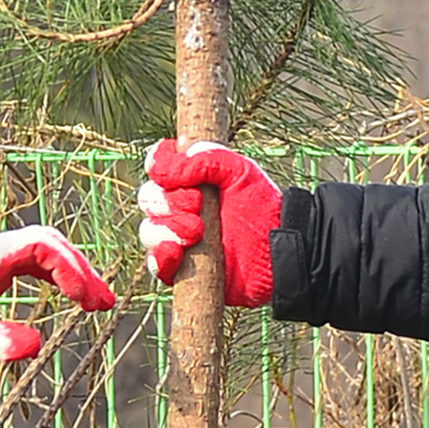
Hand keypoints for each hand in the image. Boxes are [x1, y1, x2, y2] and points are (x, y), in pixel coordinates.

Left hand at [0, 227, 116, 364]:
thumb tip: (35, 347)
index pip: (42, 246)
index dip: (71, 269)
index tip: (87, 301)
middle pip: (50, 243)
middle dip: (81, 270)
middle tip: (104, 305)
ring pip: (43, 251)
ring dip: (72, 272)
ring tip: (96, 305)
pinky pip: (32, 262)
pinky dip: (55, 277)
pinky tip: (69, 299)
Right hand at [139, 139, 282, 303]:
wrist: (280, 251)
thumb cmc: (262, 207)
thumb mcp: (241, 171)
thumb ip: (208, 157)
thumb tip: (171, 157)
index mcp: (190, 179)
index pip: (157, 165)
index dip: (160, 165)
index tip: (179, 173)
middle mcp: (179, 207)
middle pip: (148, 197)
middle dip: (168, 200)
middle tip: (197, 204)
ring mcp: (177, 239)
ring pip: (149, 230)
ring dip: (167, 227)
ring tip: (197, 231)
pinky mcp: (180, 270)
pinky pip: (154, 264)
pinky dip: (160, 256)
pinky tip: (176, 252)